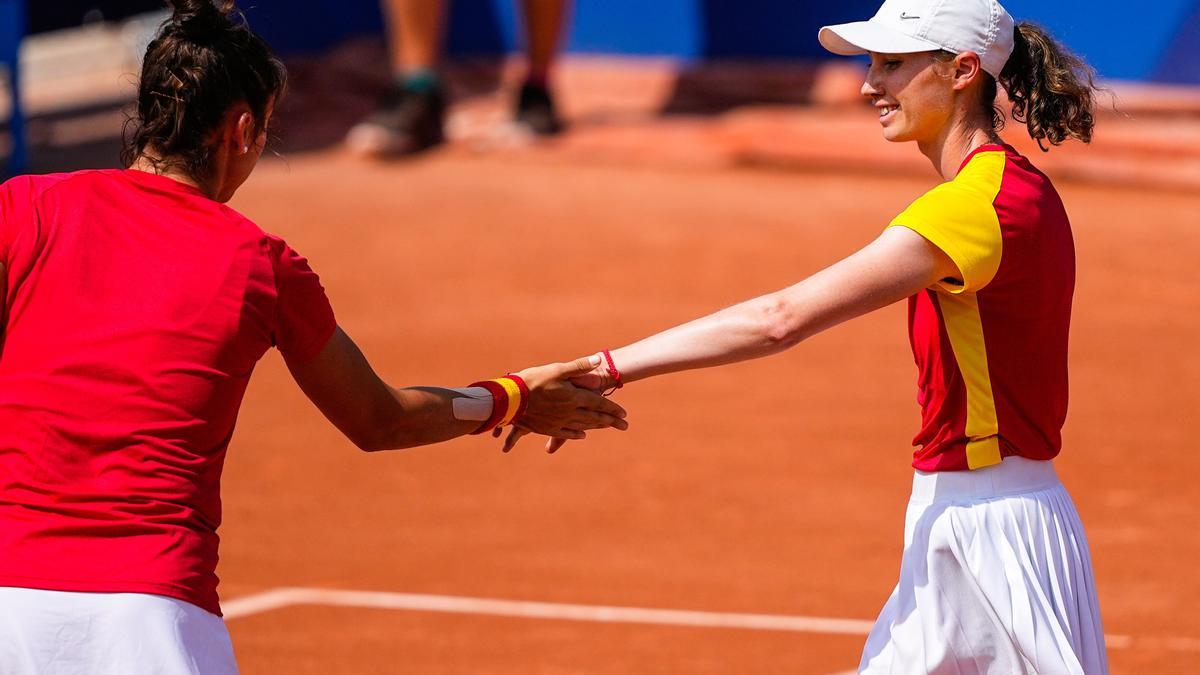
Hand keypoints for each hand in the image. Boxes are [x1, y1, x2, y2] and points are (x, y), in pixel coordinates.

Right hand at [502, 357, 627, 451]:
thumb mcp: (557, 369)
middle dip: (611, 421)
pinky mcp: (547, 428)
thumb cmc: (533, 380)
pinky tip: (582, 435)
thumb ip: (579, 366)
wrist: (510, 400)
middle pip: (595, 418)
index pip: (599, 403)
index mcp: (574, 397)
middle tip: (624, 426)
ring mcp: (558, 422)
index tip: (624, 414)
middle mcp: (569, 412)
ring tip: (607, 427)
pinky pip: (566, 433)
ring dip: (597, 427)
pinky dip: (576, 434)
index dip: (613, 408)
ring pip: (583, 426)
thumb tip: (599, 359)